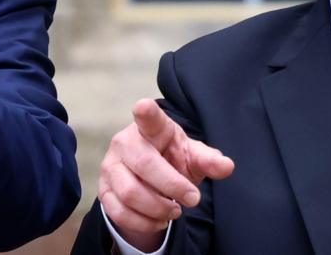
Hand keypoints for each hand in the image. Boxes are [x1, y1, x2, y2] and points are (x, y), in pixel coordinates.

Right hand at [98, 99, 234, 250]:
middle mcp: (125, 142)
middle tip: (192, 199)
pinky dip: (143, 223)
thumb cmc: (172, 159)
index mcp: (151, 128)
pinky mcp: (103, 189)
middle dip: (172, 186)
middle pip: (145, 164)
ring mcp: (110, 165)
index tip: (143, 106)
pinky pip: (119, 212)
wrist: (149, 177)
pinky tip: (158, 221)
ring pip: (130, 193)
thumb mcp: (192, 156)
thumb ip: (209, 160)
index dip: (145, 112)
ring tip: (174, 211)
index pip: (148, 118)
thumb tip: (227, 166)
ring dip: (158, 208)